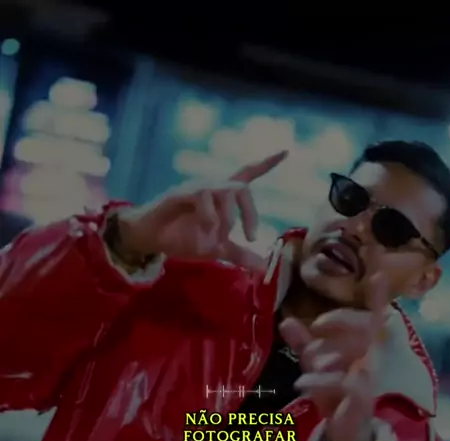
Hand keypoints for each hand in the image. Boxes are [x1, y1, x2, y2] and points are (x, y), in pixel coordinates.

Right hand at [117, 151, 287, 268]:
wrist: (150, 239)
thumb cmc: (181, 238)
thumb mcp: (214, 249)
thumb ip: (237, 254)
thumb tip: (262, 266)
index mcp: (221, 197)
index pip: (247, 174)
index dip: (266, 163)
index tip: (286, 151)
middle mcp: (211, 186)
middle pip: (241, 187)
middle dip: (250, 213)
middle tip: (250, 237)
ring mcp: (195, 188)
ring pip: (224, 191)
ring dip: (227, 218)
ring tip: (218, 239)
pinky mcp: (180, 194)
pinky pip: (202, 197)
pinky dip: (209, 217)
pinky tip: (204, 233)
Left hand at [279, 274, 387, 440]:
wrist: (343, 433)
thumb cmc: (333, 394)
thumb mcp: (315, 364)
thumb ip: (303, 343)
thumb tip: (287, 320)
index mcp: (362, 347)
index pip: (372, 317)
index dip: (379, 298)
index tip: (380, 275)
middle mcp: (370, 359)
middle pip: (367, 329)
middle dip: (342, 320)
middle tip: (318, 324)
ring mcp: (369, 379)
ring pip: (355, 357)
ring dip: (328, 356)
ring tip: (307, 367)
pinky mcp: (361, 401)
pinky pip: (349, 386)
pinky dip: (324, 382)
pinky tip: (303, 382)